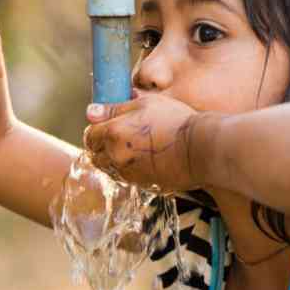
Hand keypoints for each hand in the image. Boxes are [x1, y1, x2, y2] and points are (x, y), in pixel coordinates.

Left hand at [82, 94, 203, 191]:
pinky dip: (129, 169)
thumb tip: (91, 112)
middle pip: (96, 155)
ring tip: (133, 147)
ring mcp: (129, 173)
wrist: (200, 149)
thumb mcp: (145, 104)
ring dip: (114, 159)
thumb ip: (114, 109)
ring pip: (110, 168)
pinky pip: (127, 177)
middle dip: (102, 146)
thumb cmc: (175, 121)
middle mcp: (116, 156)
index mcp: (113, 133)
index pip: (89, 136)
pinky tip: (144, 158)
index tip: (107, 125)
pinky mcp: (142, 185)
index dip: (97, 129)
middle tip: (118, 135)